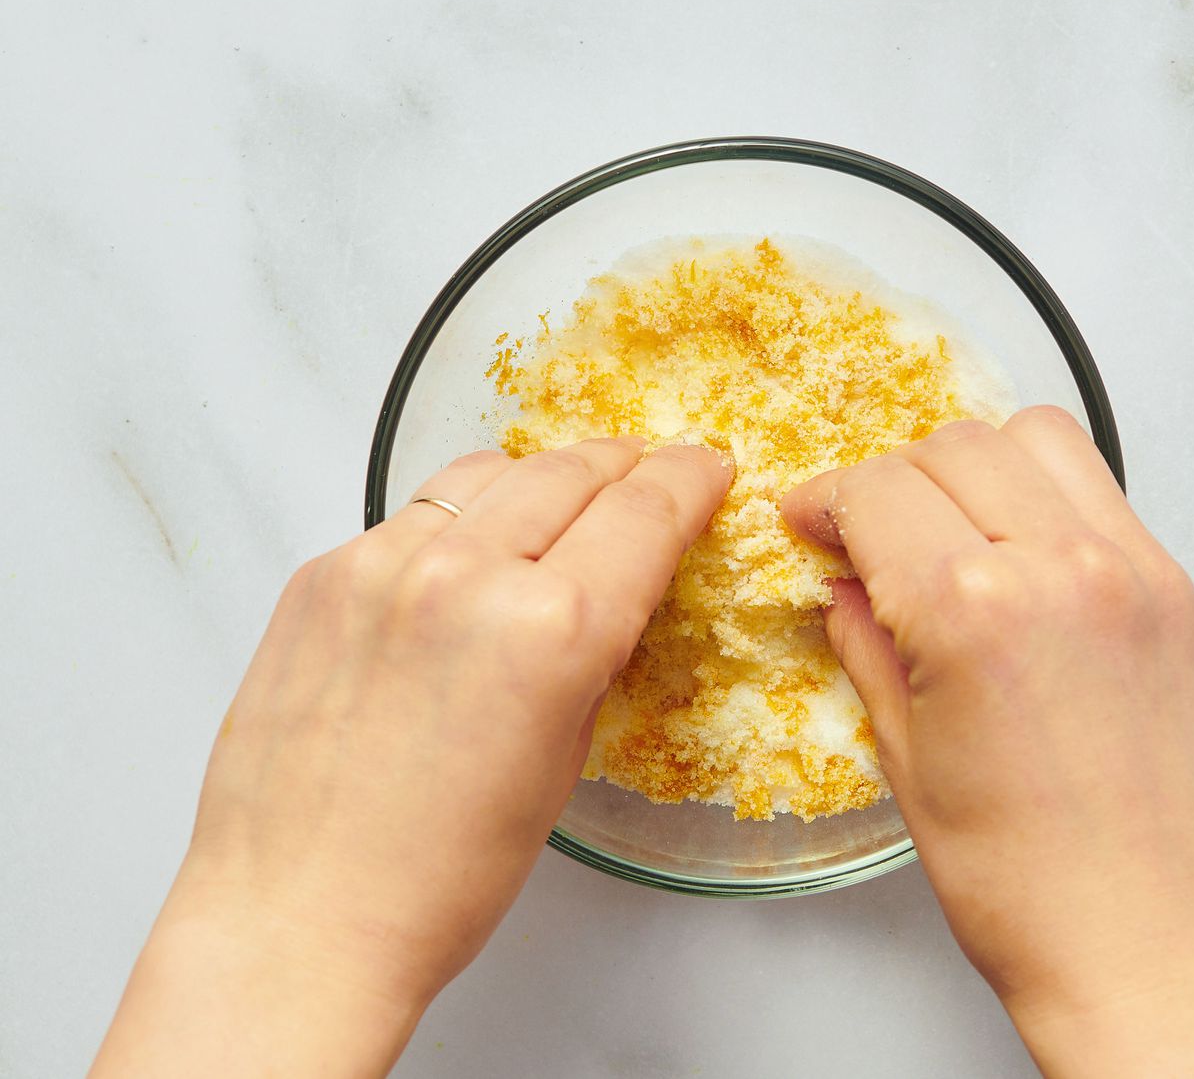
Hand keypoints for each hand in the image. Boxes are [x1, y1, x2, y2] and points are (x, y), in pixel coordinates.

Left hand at [92, 437, 731, 1077]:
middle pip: (571, 471)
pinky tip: (466, 559)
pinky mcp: (321, 575)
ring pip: (487, 473)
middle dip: (623, 466)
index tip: (705, 468)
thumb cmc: (436, 878)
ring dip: (540, 480)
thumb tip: (609, 591)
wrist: (297, 920)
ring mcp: (381, 565)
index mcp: (550, 631)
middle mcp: (464, 575)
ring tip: (560, 503)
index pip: (644, 513)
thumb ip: (593, 653)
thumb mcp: (563, 762)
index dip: (689, 480)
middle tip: (646, 472)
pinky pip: (412, 516)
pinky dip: (458, 522)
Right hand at [781, 409, 1193, 1076]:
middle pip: (952, 446)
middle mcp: (1062, 569)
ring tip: (956, 527)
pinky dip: (1052, 502)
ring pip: (1041, 439)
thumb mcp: (908, 761)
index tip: (813, 520)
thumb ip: (867, 646)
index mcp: (972, 612)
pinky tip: (1028, 559)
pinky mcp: (1185, 594)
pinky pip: (1107, 496)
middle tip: (872, 532)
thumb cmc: (1030, 887)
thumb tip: (844, 587)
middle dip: (893, 479)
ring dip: (979, 467)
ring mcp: (1136, 574)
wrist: (1151, 947)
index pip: (877, 492)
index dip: (826, 499)